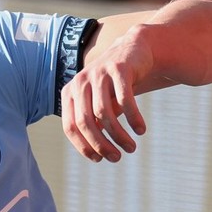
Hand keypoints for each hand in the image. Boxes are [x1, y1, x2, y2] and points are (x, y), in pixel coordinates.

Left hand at [60, 25, 152, 162]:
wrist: (133, 51)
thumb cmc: (113, 85)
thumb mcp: (98, 103)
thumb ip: (92, 124)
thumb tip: (95, 153)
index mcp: (70, 92)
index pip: (70, 126)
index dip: (83, 146)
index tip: (99, 159)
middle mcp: (80, 82)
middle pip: (86, 122)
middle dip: (101, 144)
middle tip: (117, 158)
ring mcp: (98, 74)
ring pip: (105, 113)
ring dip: (119, 135)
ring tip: (131, 147)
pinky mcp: (118, 68)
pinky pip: (125, 99)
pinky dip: (133, 118)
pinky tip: (141, 130)